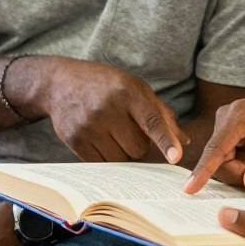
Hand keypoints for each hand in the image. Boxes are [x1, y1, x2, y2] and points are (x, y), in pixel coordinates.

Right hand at [12, 56, 189, 163]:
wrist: (60, 82)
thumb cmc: (106, 85)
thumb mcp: (135, 88)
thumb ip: (161, 113)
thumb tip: (184, 140)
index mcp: (128, 92)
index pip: (152, 120)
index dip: (165, 140)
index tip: (176, 156)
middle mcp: (108, 108)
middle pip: (139, 148)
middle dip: (140, 144)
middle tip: (128, 128)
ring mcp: (89, 125)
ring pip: (121, 159)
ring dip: (122, 152)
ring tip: (112, 132)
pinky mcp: (74, 139)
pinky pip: (101, 163)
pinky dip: (105, 157)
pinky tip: (99, 138)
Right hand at [184, 87, 244, 193]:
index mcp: (240, 115)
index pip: (217, 147)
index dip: (203, 170)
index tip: (189, 189)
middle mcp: (226, 117)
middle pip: (219, 160)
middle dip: (240, 171)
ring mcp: (225, 125)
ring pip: (223, 162)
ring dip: (242, 168)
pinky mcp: (227, 133)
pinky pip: (227, 159)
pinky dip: (242, 165)